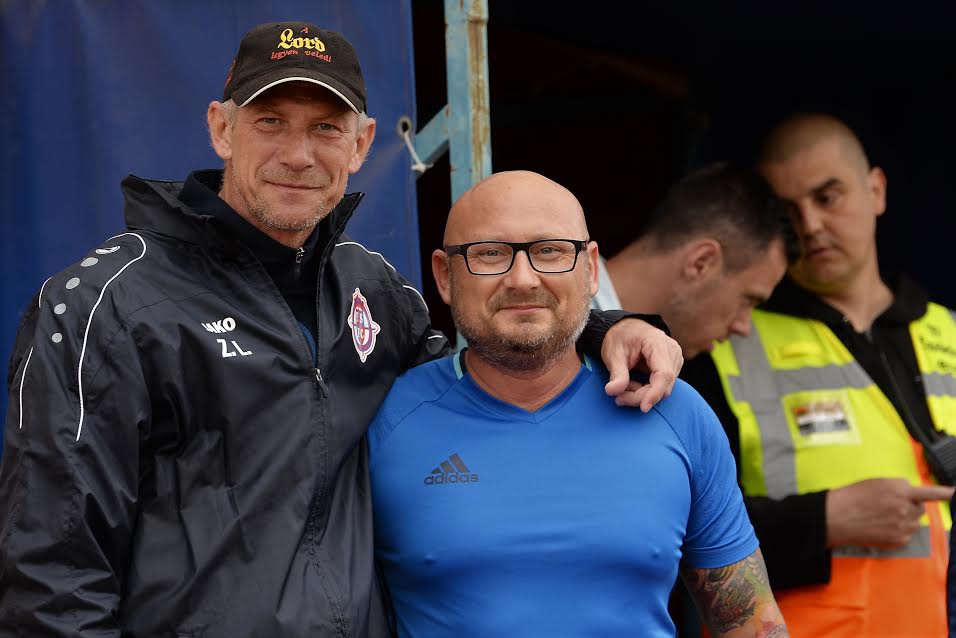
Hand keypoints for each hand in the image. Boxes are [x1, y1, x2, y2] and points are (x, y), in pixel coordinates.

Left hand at [601, 319, 682, 411]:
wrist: (625, 329)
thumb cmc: (620, 338)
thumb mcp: (613, 354)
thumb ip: (616, 374)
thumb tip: (612, 391)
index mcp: (658, 343)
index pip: (663, 374)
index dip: (654, 393)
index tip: (643, 407)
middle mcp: (672, 351)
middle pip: (664, 385)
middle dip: (641, 396)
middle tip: (619, 397)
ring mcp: (674, 360)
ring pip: (663, 389)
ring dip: (642, 394)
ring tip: (624, 385)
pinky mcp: (671, 368)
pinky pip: (661, 386)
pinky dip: (646, 390)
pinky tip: (632, 384)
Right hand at [825, 477, 953, 547]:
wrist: (836, 518)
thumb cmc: (851, 497)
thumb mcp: (875, 482)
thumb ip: (897, 486)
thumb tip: (909, 493)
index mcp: (899, 489)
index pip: (928, 492)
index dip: (944, 493)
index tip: (955, 493)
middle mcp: (904, 507)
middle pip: (920, 507)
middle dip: (910, 506)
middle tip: (890, 506)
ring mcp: (903, 525)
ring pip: (915, 521)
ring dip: (905, 519)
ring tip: (883, 518)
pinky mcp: (898, 540)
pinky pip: (908, 535)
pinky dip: (899, 532)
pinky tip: (882, 528)